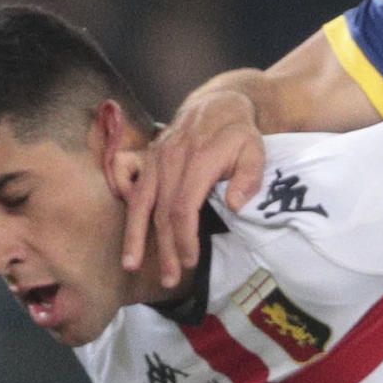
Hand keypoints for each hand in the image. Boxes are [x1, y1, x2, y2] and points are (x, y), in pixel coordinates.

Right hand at [123, 83, 268, 280]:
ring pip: (140, 201)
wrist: (216, 104)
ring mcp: (156, 159)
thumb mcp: (255, 149)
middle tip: (170, 279)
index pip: (184, 207)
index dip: (184, 238)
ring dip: (135, 236)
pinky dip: (127, 210)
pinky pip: (131, 186)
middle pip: (161, 211)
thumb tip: (236, 205)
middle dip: (164, 248)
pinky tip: (127, 233)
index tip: (190, 262)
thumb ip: (250, 176)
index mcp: (198, 160)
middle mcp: (171, 160)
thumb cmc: (238, 133)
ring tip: (131, 264)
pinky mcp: (148, 158)